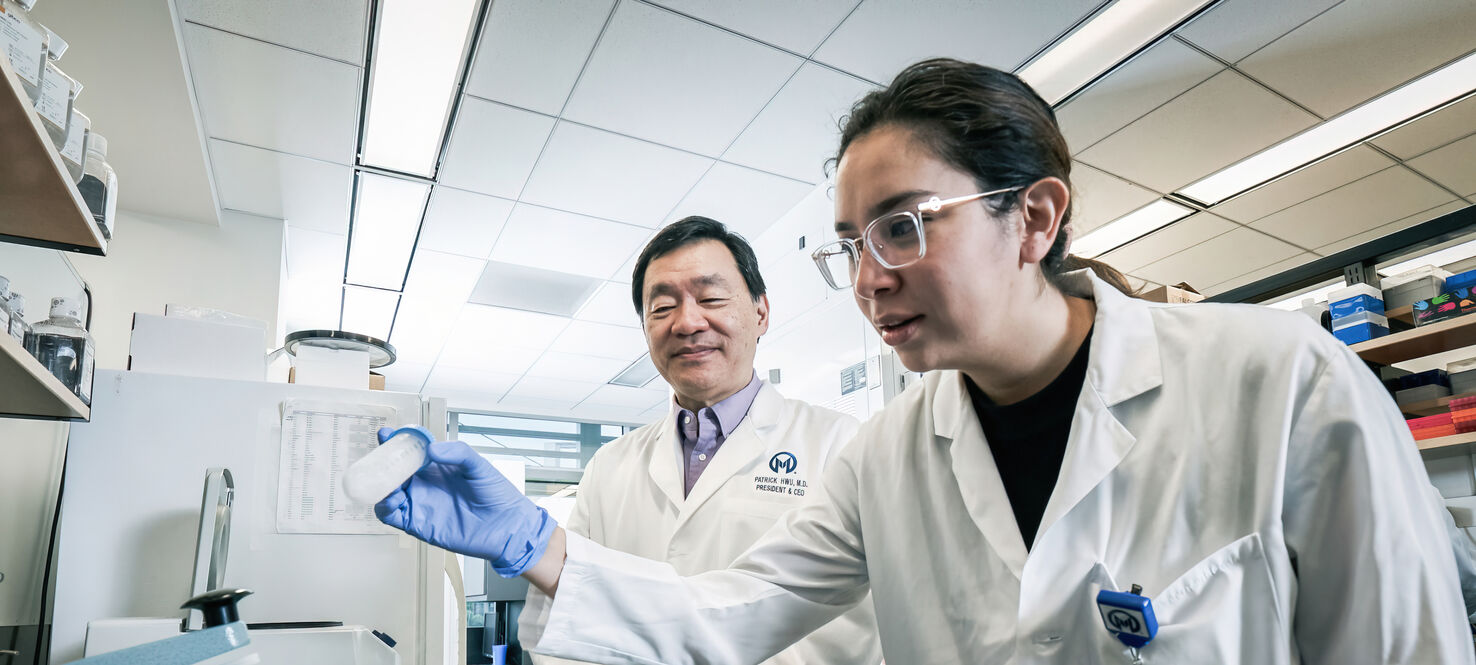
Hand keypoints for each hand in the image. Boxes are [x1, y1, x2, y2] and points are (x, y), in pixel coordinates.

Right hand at [374, 427, 556, 576]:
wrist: (507, 527)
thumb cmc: (497, 495)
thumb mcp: (479, 466)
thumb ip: (457, 453)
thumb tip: (431, 449)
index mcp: (437, 467)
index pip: (410, 451)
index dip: (396, 442)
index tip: (387, 434)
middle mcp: (424, 484)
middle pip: (393, 471)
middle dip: (381, 462)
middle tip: (380, 458)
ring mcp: (420, 503)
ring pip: (387, 492)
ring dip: (380, 485)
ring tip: (385, 480)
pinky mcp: (418, 524)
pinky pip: (392, 515)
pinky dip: (384, 506)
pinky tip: (391, 498)